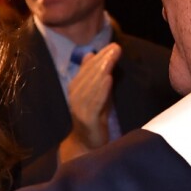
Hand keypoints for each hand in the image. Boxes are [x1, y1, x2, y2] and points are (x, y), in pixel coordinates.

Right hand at [58, 43, 121, 162]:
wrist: (87, 144)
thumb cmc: (94, 116)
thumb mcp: (95, 92)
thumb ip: (93, 75)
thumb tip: (91, 53)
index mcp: (76, 87)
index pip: (87, 68)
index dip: (100, 56)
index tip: (113, 46)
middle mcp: (74, 95)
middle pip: (90, 74)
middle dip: (103, 59)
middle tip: (116, 48)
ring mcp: (79, 107)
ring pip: (92, 85)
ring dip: (103, 70)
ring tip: (113, 58)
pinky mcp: (87, 119)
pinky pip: (94, 101)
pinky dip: (102, 89)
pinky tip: (109, 79)